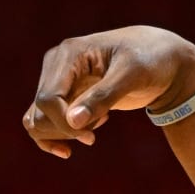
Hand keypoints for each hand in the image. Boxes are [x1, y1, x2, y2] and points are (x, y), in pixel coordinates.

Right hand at [23, 28, 194, 157]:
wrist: (157, 59)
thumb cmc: (148, 62)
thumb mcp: (130, 77)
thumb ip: (102, 97)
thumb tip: (73, 121)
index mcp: (69, 54)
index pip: (47, 99)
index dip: (64, 126)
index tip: (92, 138)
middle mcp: (56, 64)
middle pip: (40, 112)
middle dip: (66, 132)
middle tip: (97, 130)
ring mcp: (57, 79)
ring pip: (37, 119)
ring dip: (62, 135)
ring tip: (95, 128)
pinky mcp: (63, 94)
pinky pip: (43, 121)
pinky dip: (60, 136)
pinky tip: (88, 133)